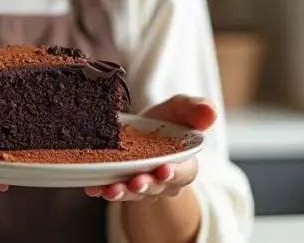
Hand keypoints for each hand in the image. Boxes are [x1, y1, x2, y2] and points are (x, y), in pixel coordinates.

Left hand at [84, 95, 217, 202]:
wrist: (143, 131)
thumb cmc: (167, 121)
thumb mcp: (180, 109)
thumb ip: (195, 110)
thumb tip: (211, 112)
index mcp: (184, 163)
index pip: (184, 172)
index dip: (175, 173)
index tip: (164, 170)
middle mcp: (164, 180)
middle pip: (157, 187)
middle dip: (146, 185)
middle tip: (137, 182)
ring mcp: (142, 185)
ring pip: (133, 193)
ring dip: (122, 192)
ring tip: (111, 189)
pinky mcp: (121, 184)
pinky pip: (111, 190)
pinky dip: (101, 189)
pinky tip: (92, 187)